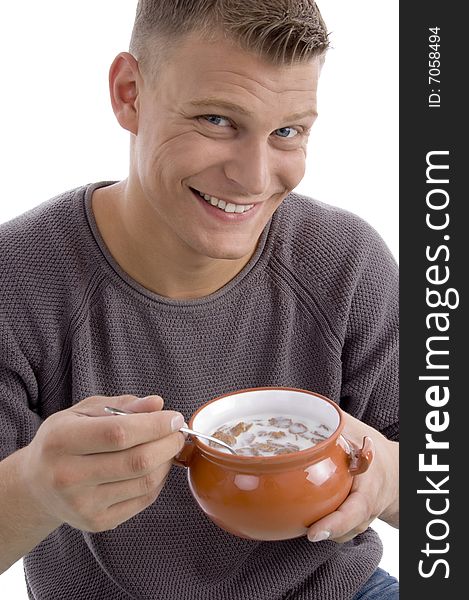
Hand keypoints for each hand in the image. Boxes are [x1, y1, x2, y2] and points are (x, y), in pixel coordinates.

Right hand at [20, 394, 184, 532]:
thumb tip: (157, 404)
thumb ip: (123, 405)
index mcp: (61, 440)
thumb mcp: (84, 412)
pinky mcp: (97, 523)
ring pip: (145, 482)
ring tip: (167, 447)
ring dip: (167, 462)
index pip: (118, 433)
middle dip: (167, 443)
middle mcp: (68, 476)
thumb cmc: (64, 439)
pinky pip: (143, 500)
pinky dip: (159, 480)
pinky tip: (155, 466)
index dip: (154, 425)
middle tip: (177, 432)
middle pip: (136, 461)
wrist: (36, 485)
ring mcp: (82, 504)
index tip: (174, 417)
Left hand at [307, 412, 398, 542]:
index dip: (333, 524)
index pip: (353, 513)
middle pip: (344, 530)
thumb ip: (331, 423)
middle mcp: (365, 510)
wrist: (397, 472)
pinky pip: (337, 531)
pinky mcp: (353, 524)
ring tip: (303, 521)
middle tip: (304, 529)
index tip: (313, 532)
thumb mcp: (356, 431)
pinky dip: (323, 526)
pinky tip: (307, 516)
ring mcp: (360, 521)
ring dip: (322, 529)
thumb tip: (298, 408)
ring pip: (339, 534)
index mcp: (368, 489)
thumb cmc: (373, 450)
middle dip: (324, 531)